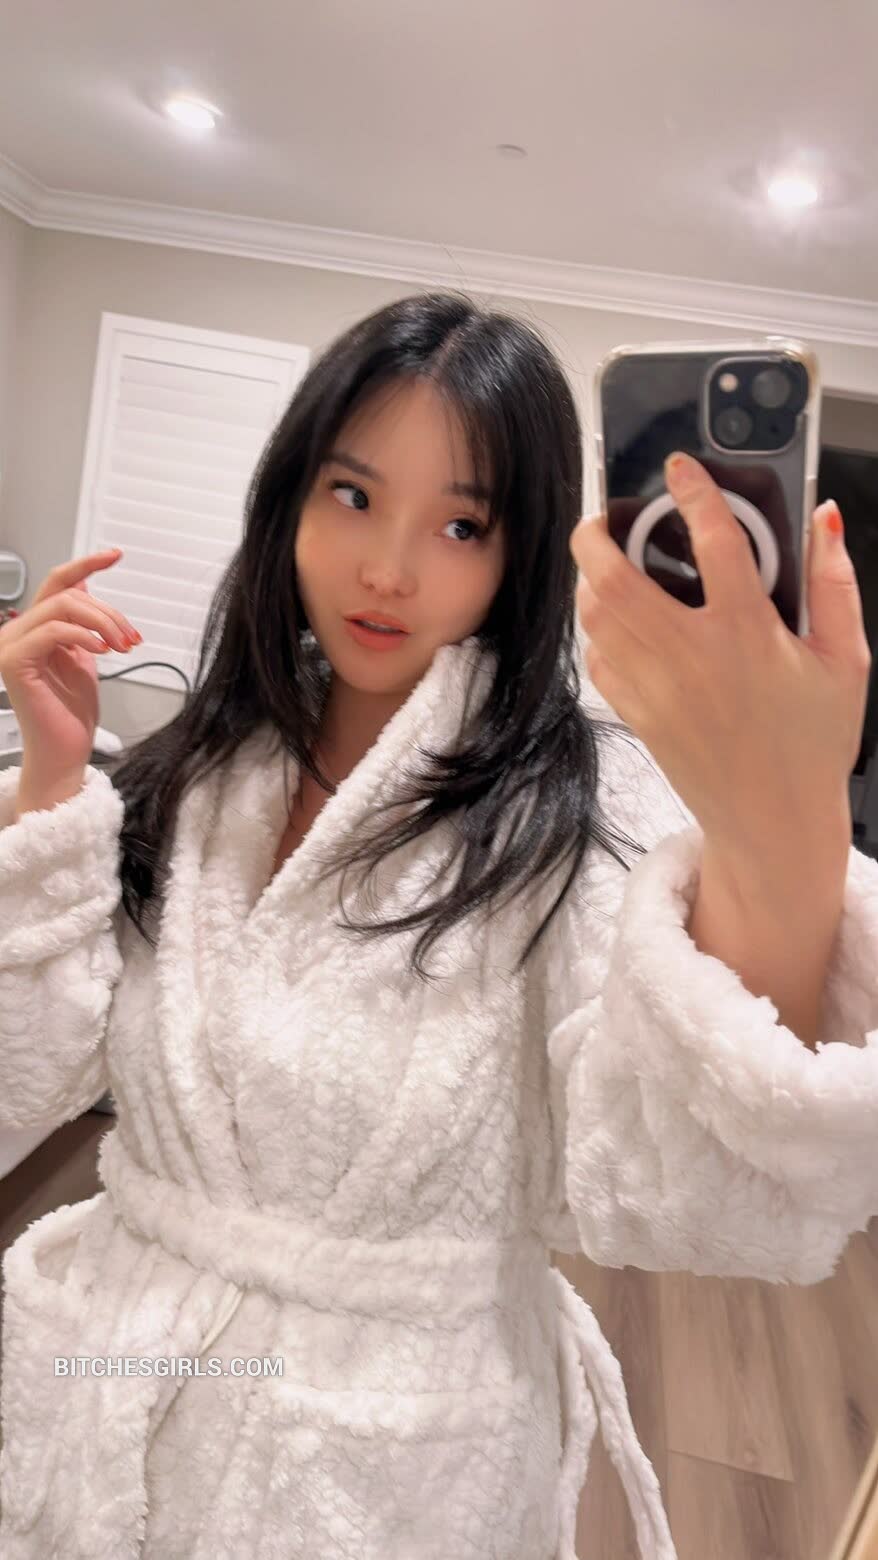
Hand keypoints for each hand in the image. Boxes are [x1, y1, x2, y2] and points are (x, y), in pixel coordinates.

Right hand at [0, 549, 139, 785]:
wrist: (65, 752)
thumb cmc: (72, 713)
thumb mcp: (86, 657)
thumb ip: (84, 624)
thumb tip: (87, 587)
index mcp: (33, 629)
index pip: (57, 584)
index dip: (86, 565)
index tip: (115, 555)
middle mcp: (16, 632)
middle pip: (65, 594)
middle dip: (108, 611)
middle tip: (133, 637)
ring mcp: (11, 646)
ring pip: (62, 607)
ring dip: (104, 622)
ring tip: (125, 646)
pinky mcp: (14, 662)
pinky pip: (53, 631)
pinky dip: (85, 635)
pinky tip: (105, 650)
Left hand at [570, 451, 870, 864]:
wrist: (774, 821)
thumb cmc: (813, 742)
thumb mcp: (846, 661)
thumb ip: (836, 584)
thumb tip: (824, 515)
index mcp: (747, 634)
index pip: (714, 542)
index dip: (694, 493)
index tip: (681, 467)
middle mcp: (692, 656)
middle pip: (615, 577)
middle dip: (598, 533)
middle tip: (606, 515)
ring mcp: (656, 688)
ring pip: (596, 616)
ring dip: (592, 579)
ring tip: (609, 561)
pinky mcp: (637, 715)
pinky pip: (599, 658)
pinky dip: (598, 631)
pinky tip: (619, 621)